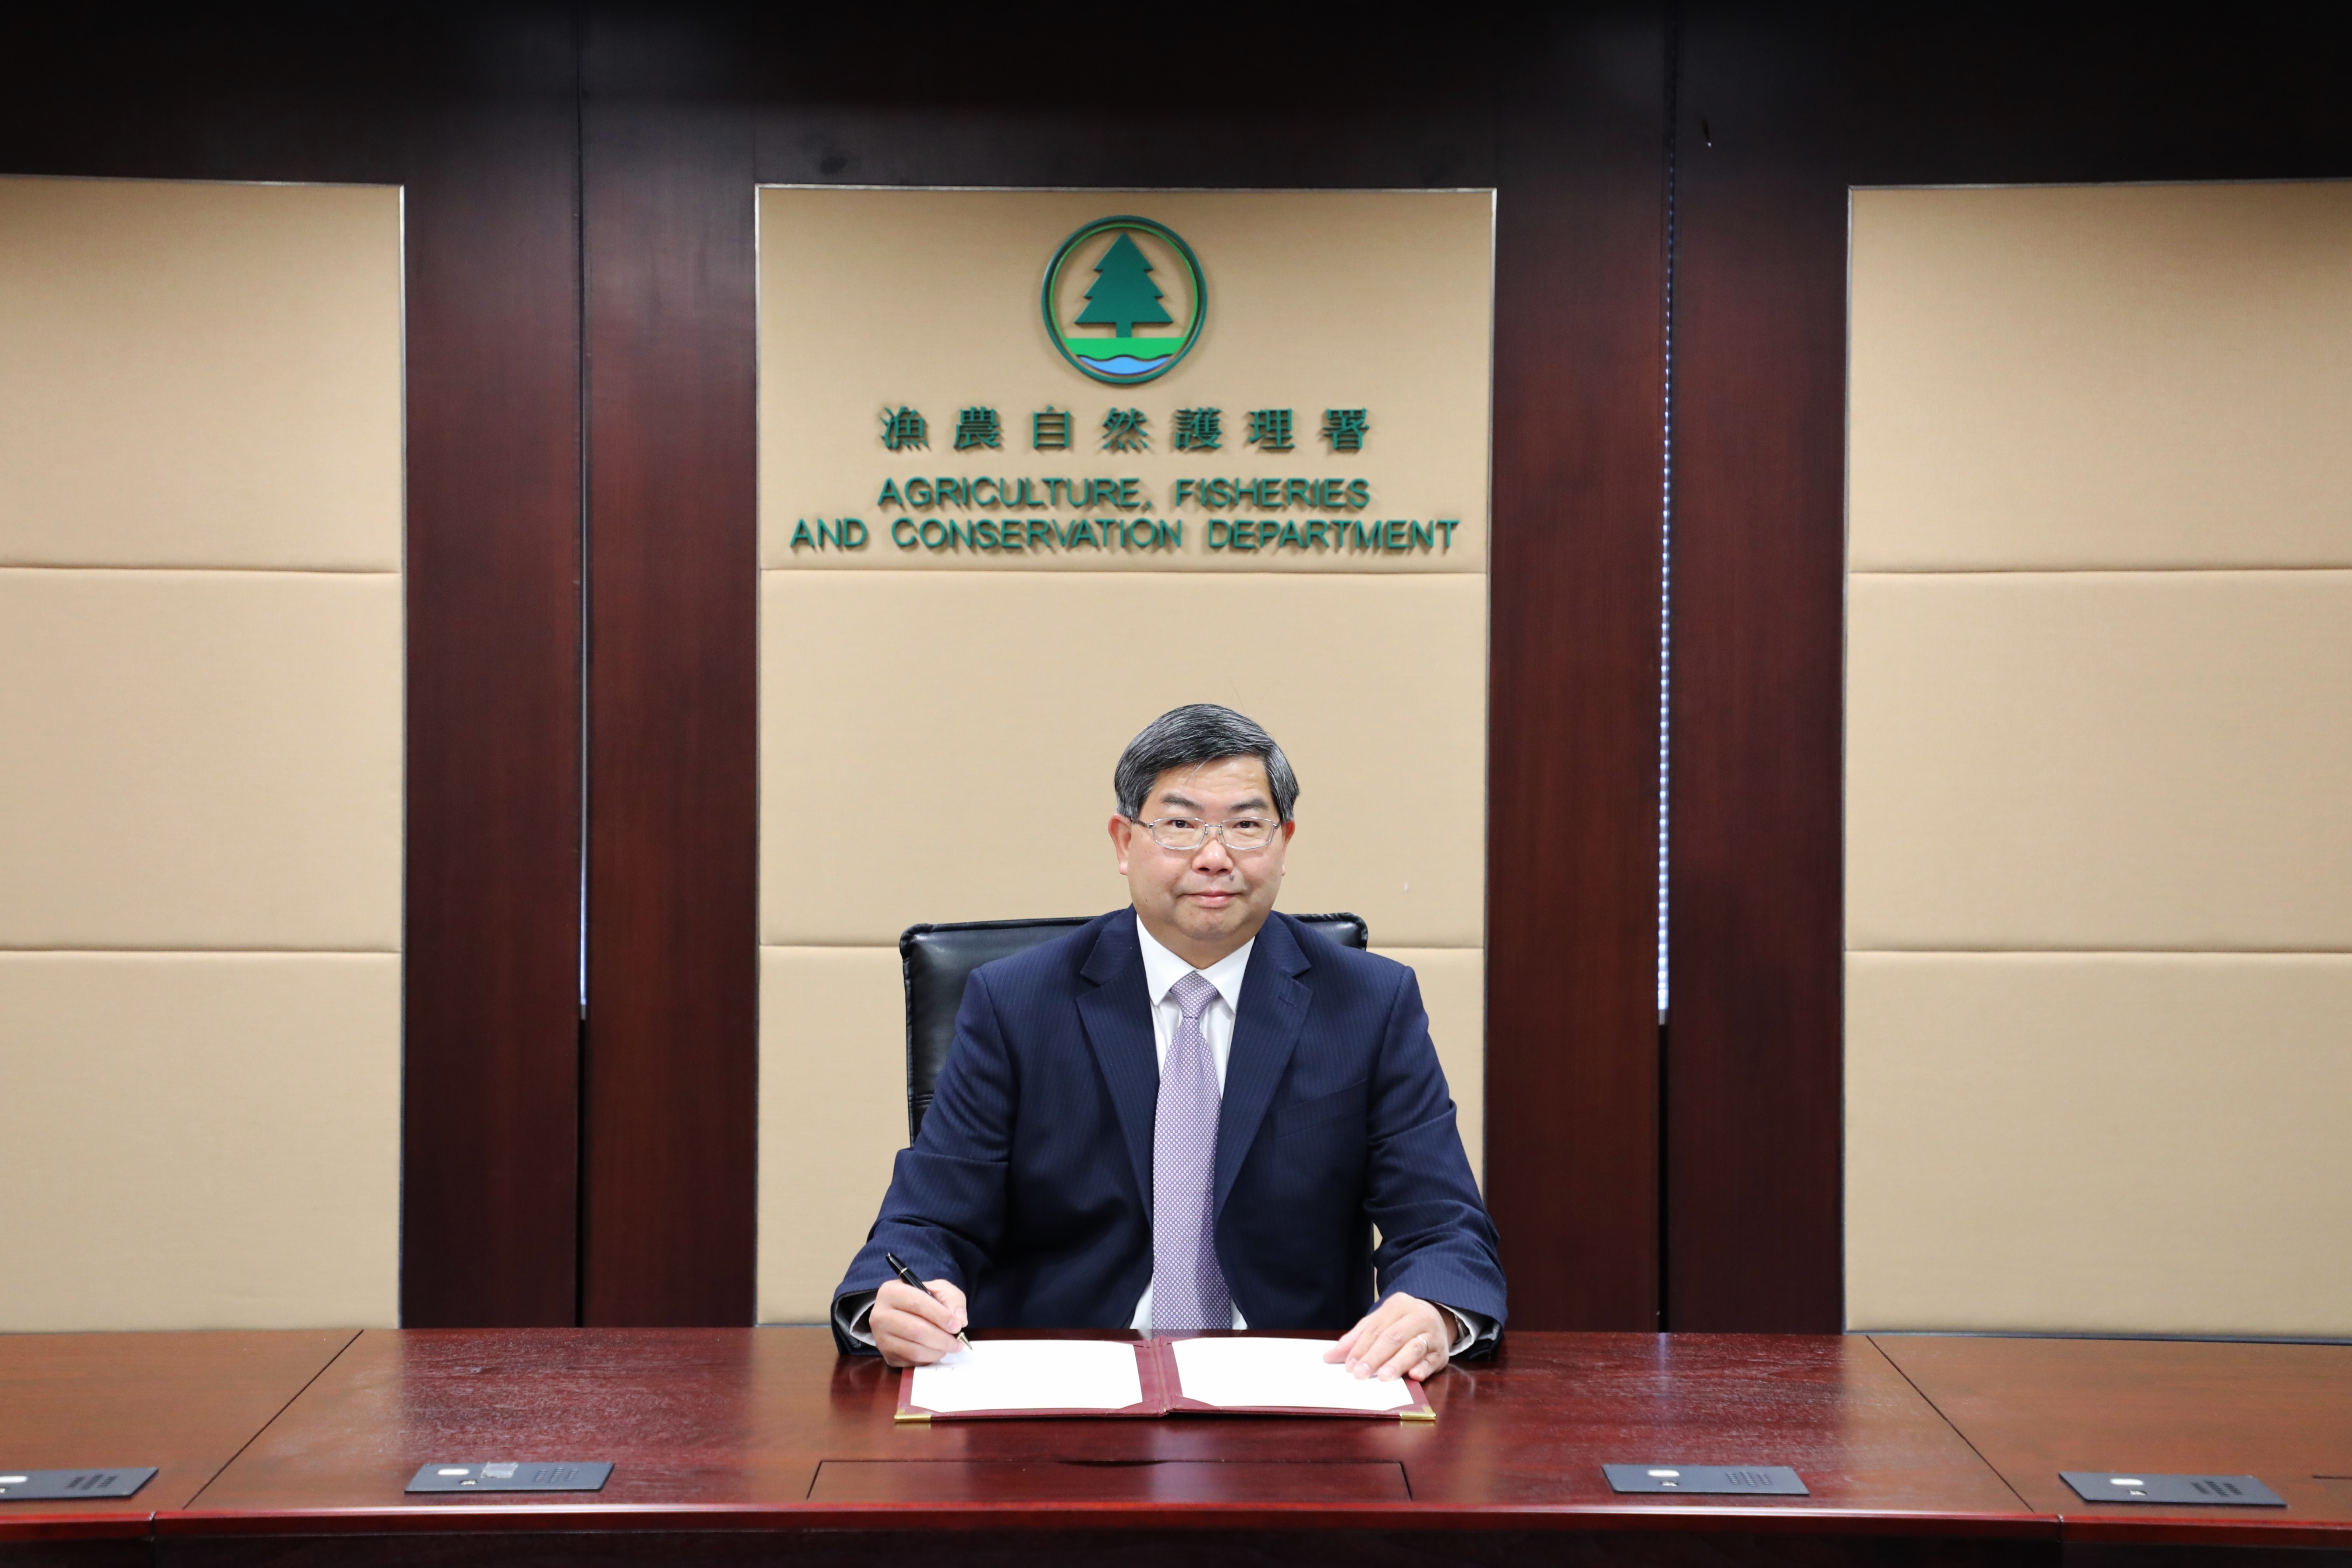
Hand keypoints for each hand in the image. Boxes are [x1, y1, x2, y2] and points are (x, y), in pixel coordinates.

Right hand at [872, 1277, 967, 1367]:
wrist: (904, 1313)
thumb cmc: (922, 1300)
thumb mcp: (939, 1290)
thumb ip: (952, 1300)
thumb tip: (960, 1320)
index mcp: (890, 1292)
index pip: (916, 1303)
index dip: (940, 1316)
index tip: (957, 1325)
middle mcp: (880, 1315)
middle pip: (915, 1330)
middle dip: (942, 1338)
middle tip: (958, 1341)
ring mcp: (881, 1338)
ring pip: (914, 1349)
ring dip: (938, 1350)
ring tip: (950, 1346)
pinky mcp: (887, 1355)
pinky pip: (912, 1361)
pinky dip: (930, 1358)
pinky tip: (937, 1350)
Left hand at [1325, 1292, 1451, 1381]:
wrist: (1438, 1317)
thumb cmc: (1401, 1323)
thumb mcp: (1379, 1323)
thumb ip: (1356, 1338)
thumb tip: (1329, 1357)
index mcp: (1398, 1305)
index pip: (1376, 1328)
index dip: (1361, 1347)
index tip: (1349, 1366)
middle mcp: (1417, 1316)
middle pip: (1393, 1337)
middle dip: (1375, 1357)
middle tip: (1361, 1374)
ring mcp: (1432, 1333)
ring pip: (1414, 1348)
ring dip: (1398, 1363)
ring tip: (1384, 1377)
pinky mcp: (1442, 1352)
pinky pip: (1433, 1360)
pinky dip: (1424, 1368)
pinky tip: (1414, 1375)